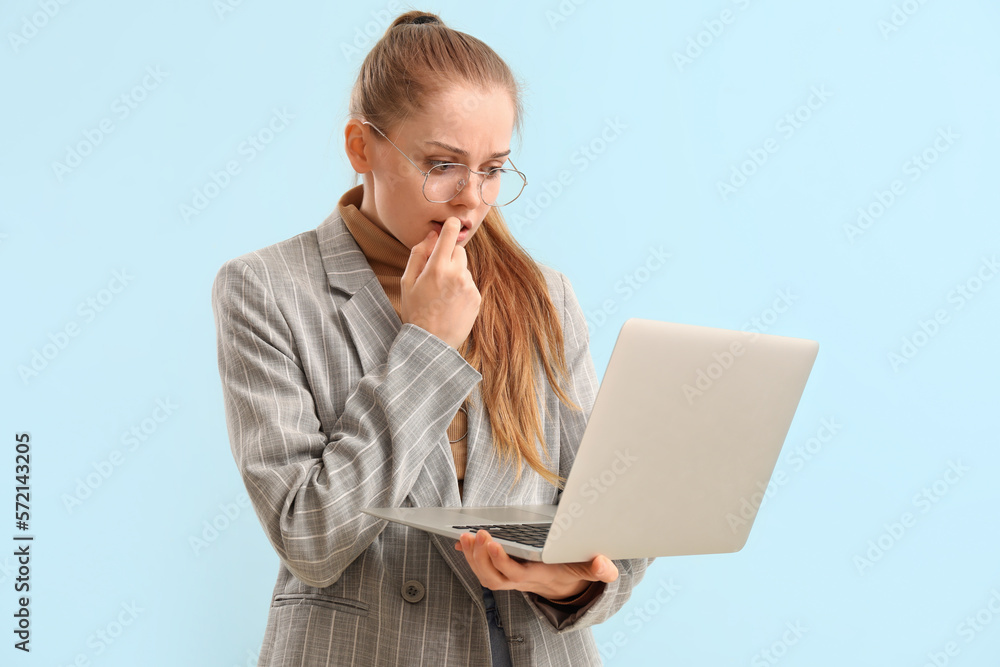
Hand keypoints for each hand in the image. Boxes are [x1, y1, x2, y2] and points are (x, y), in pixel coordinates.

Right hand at [400, 217, 480, 349]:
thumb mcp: (408, 282)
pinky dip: (461, 288)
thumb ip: (418, 254)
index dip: (450, 226)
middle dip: (449, 255)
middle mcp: (457, 274)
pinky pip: (469, 283)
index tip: (450, 223)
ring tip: (441, 294)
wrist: (431, 343)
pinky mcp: (477, 298)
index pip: (450, 234)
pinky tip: (450, 302)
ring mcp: (469, 287)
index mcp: (437, 268)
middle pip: (459, 250)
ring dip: (455, 273)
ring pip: (464, 268)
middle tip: (436, 271)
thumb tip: (431, 234)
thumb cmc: (415, 311)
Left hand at [454, 529, 618, 599]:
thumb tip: (605, 564)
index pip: (515, 572)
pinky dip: (470, 556)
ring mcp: (509, 579)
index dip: (500, 560)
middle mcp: (520, 581)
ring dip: (472, 557)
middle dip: (481, 557)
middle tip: (475, 534)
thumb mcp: (587, 569)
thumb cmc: (572, 571)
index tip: (491, 542)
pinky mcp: (502, 572)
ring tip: (466, 536)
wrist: (564, 586)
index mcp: (538, 576)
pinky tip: (462, 542)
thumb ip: (599, 570)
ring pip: (485, 575)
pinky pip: (482, 569)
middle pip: (493, 576)